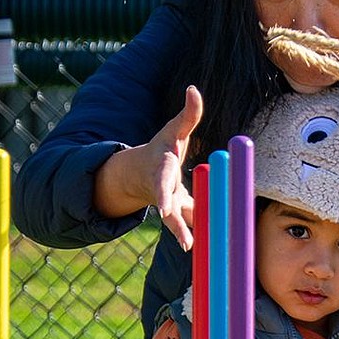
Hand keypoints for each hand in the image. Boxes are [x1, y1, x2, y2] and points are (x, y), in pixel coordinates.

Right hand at [94, 85, 201, 250]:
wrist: (141, 172)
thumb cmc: (162, 149)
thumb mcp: (173, 130)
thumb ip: (187, 114)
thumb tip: (194, 89)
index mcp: (162, 171)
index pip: (163, 184)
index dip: (165, 196)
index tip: (164, 209)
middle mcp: (163, 190)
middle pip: (170, 208)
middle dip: (175, 224)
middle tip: (183, 240)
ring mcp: (169, 204)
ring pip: (177, 221)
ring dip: (183, 234)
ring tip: (189, 247)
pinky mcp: (177, 213)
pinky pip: (185, 225)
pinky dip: (190, 235)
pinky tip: (197, 249)